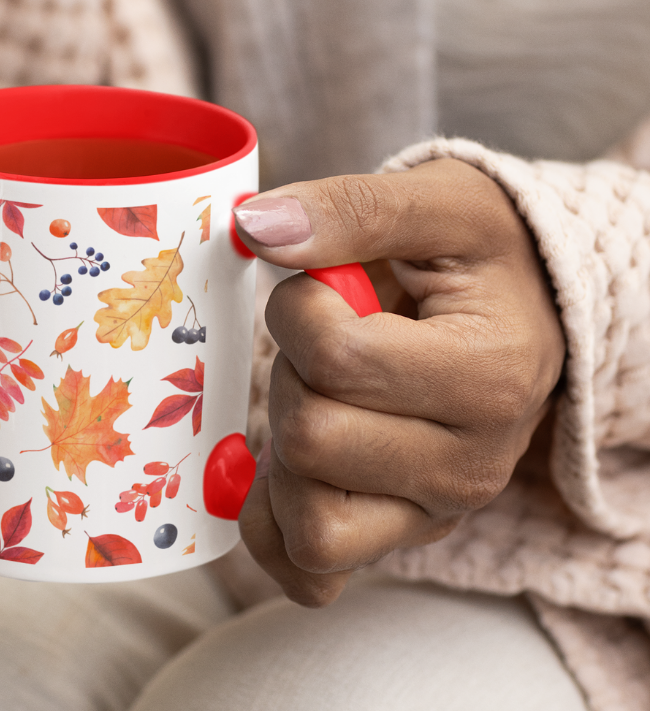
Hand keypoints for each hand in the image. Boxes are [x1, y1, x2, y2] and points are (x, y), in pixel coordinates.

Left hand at [234, 158, 564, 605]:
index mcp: (491, 373)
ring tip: (322, 395)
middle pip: (312, 440)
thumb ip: (349, 210)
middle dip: (291, 374)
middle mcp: (472, 464)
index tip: (324, 287)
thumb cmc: (476, 253)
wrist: (518, 305)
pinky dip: (275, 523)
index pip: (337, 359)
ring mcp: (436, 511)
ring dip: (282, 450)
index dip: (298, 309)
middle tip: (327, 343)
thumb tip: (256, 229)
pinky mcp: (401, 537)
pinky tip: (283, 465)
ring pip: (308, 523)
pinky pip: (311, 571)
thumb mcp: (433, 204)